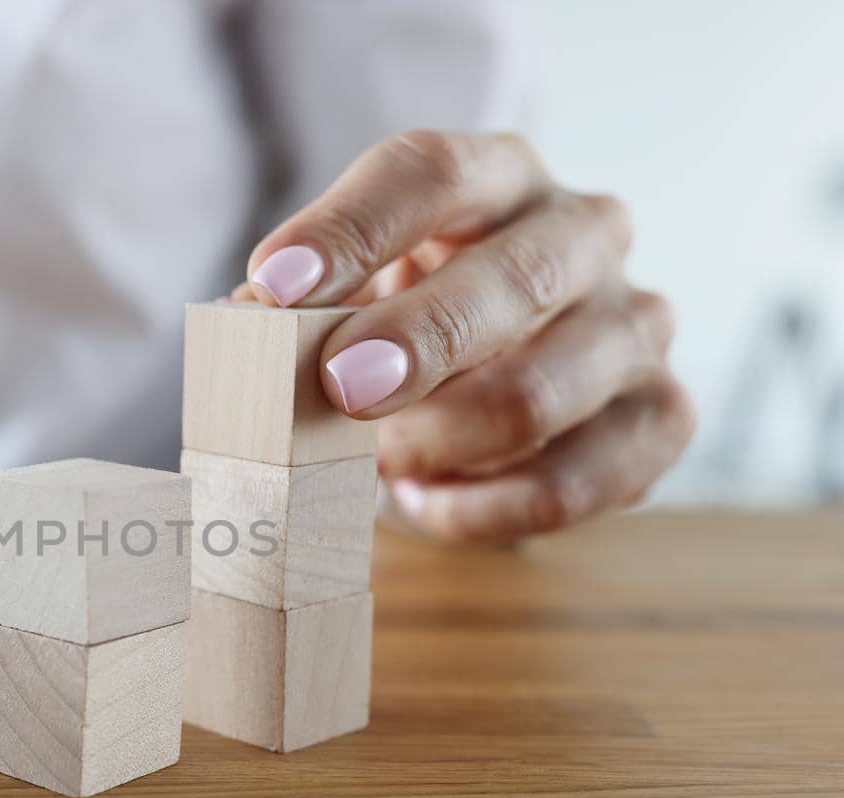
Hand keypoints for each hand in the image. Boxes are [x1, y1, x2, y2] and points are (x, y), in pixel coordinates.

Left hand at [232, 130, 694, 543]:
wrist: (490, 367)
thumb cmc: (399, 316)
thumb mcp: (346, 292)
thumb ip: (299, 305)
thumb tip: (248, 325)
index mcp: (498, 175)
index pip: (433, 174)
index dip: (351, 229)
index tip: (273, 283)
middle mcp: (584, 233)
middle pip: (515, 278)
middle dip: (420, 339)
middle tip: (339, 388)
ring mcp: (634, 324)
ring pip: (546, 390)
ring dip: (441, 440)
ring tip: (377, 462)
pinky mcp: (661, 415)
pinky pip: (577, 481)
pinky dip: (485, 510)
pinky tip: (426, 506)